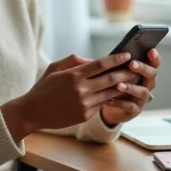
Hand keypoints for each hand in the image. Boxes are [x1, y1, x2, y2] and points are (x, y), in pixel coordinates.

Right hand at [0, 52, 137, 140]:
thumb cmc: (44, 87)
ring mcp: (84, 104)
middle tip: (137, 67)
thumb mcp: (55, 68)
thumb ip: (74, 61)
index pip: (101, 64)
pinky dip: (111, 98)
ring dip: (123, 86)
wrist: (32, 112)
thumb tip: (93, 60)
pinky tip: (119, 93)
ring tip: (133, 80)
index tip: (127, 55)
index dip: (116, 59)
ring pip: (110, 93)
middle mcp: (81, 90)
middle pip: (110, 79)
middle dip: (126, 72)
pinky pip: (101, 104)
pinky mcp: (85, 115)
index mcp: (73, 75)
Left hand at [100, 48, 160, 126]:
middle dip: (143, 69)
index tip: (151, 50)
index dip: (155, 58)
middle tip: (132, 64)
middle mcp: (147, 85)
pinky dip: (119, 102)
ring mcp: (142, 99)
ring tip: (119, 85)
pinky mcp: (135, 110)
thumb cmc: (117, 85)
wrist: (113, 108)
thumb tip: (115, 54)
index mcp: (145, 74)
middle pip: (152, 76)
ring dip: (131, 87)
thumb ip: (121, 65)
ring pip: (142, 92)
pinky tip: (109, 99)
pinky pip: (129, 106)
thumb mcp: (120, 73)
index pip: (154, 64)